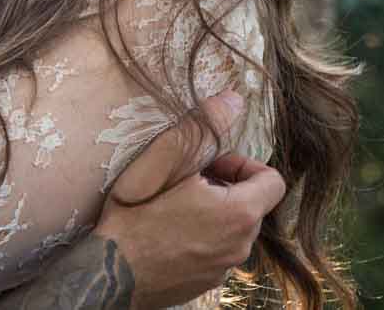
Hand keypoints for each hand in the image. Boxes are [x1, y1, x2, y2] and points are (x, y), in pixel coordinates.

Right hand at [85, 91, 284, 308]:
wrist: (110, 274)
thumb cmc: (135, 217)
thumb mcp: (164, 161)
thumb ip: (202, 129)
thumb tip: (233, 100)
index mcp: (238, 213)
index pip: (273, 181)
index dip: (243, 164)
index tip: (210, 164)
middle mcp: (241, 245)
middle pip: (251, 204)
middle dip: (224, 187)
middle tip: (184, 181)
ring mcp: (224, 268)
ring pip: (233, 229)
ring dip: (212, 212)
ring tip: (172, 206)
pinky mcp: (207, 282)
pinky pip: (216, 251)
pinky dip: (201, 237)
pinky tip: (167, 232)